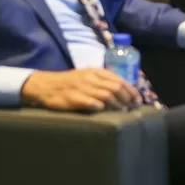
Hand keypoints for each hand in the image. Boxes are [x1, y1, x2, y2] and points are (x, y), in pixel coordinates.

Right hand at [21, 68, 139, 111]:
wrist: (45, 85)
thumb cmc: (71, 83)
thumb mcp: (88, 76)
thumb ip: (104, 81)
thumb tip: (126, 92)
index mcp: (96, 71)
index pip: (119, 80)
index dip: (131, 91)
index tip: (138, 100)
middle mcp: (90, 78)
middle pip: (115, 88)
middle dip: (127, 99)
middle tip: (132, 108)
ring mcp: (81, 87)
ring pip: (105, 96)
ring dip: (117, 105)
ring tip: (122, 112)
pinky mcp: (72, 98)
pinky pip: (90, 102)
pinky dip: (99, 107)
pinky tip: (103, 111)